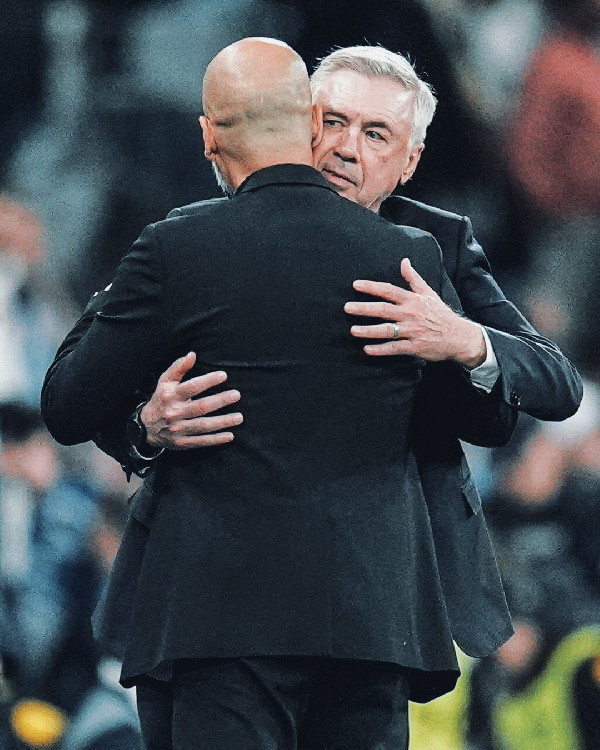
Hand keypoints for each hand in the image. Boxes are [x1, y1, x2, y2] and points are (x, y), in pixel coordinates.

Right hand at [140, 353, 242, 449]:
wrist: (146, 427)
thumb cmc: (161, 399)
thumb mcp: (165, 382)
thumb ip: (178, 367)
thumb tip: (192, 355)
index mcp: (170, 396)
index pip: (191, 387)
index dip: (208, 381)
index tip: (223, 375)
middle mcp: (174, 413)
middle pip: (200, 407)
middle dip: (220, 401)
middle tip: (236, 395)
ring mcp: (178, 429)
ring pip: (203, 425)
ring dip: (222, 422)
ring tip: (239, 417)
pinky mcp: (182, 443)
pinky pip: (201, 441)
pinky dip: (216, 440)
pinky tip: (230, 436)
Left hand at [344, 258, 485, 367]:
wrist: (459, 336)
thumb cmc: (441, 314)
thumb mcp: (428, 293)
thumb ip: (413, 278)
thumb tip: (404, 261)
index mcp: (413, 300)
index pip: (389, 290)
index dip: (372, 287)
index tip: (355, 285)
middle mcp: (411, 314)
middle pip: (384, 309)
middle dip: (364, 308)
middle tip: (347, 308)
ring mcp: (412, 331)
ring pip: (387, 330)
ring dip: (369, 330)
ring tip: (353, 330)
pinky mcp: (414, 347)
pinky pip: (395, 348)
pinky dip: (381, 349)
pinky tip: (367, 349)